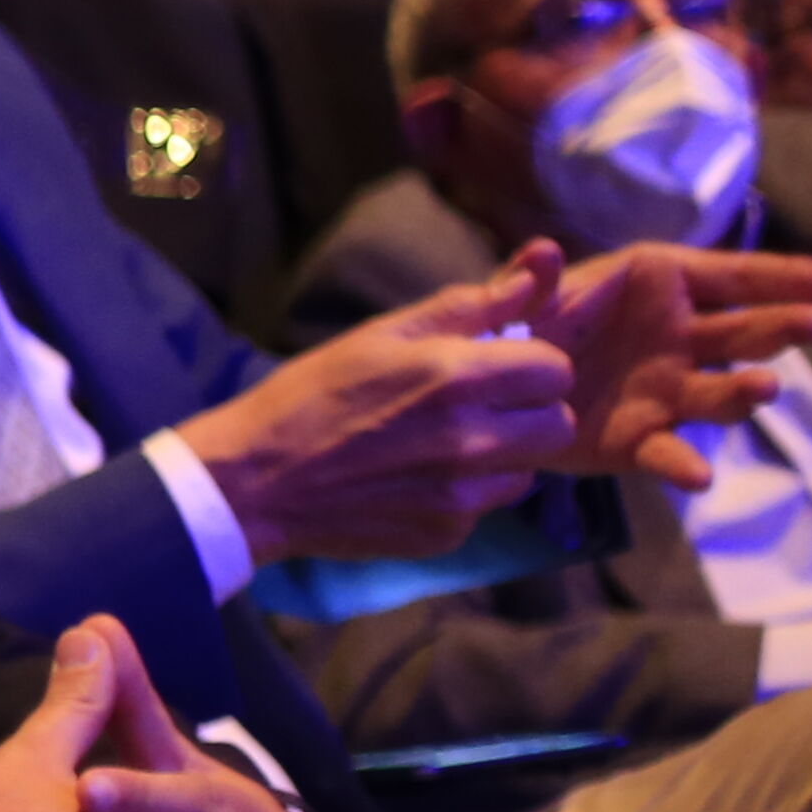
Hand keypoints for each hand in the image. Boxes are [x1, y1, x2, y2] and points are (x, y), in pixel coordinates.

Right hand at [176, 262, 583, 558]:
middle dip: (530, 413)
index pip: (556, 369)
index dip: (529, 365)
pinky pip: (486, 506)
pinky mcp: (448, 533)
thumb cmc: (309, 396)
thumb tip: (530, 278)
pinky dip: (463, 493)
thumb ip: (465, 308)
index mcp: (457, 378)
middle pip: (559, 425)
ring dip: (502, 456)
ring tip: (442, 447)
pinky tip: (413, 481)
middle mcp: (472, 440)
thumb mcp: (379, 336)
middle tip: (480, 409)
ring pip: (529, 470)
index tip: (494, 368)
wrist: (253, 483)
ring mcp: (462, 495)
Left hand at [528, 240, 811, 483]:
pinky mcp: (640, 441)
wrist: (482, 399)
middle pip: (740, 331)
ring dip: (744, 391)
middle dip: (778, 326)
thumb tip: (544, 252)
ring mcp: (665, 390)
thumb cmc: (510, 329)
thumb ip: (529, 280)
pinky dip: (683, 465)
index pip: (727, 275)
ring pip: (718, 391)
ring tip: (764, 387)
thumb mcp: (513, 300)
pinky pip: (668, 453)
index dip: (779, 275)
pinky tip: (698, 475)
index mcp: (653, 286)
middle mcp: (675, 337)